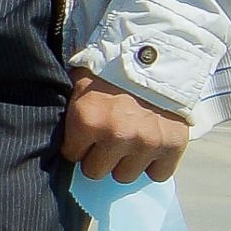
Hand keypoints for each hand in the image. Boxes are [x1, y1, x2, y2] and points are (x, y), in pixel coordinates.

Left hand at [61, 70, 189, 182]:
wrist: (153, 54)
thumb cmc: (108, 70)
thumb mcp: (79, 84)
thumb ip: (72, 113)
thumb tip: (58, 140)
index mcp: (87, 119)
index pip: (72, 155)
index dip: (76, 145)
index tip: (83, 136)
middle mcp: (116, 135)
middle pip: (95, 171)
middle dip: (96, 157)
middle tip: (103, 140)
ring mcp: (146, 143)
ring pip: (124, 176)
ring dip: (123, 162)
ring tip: (126, 141)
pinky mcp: (172, 146)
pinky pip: (157, 174)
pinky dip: (153, 163)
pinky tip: (148, 146)